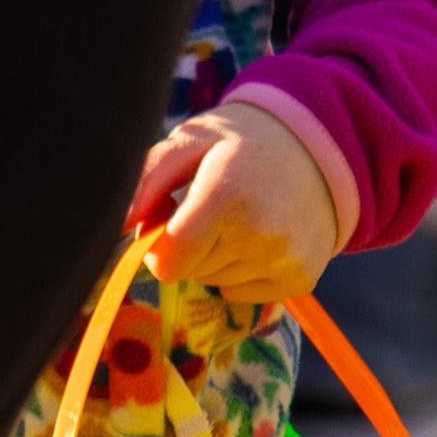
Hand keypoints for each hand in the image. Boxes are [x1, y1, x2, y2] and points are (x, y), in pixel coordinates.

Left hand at [128, 104, 343, 306]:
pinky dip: (242, 271)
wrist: (320, 150)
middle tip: (212, 206)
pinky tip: (261, 236)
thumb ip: (147, 180)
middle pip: (191, 271)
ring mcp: (284, 260)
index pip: (169, 260)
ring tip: (241, 217)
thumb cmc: (242, 143)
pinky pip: (243, 293)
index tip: (168, 219)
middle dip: (189, 245)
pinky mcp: (300, 279)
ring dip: (217, 256)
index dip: (158, 247)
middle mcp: (260, 234)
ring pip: (215, 282)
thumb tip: (117, 224)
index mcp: (226, 195)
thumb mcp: (191, 143)